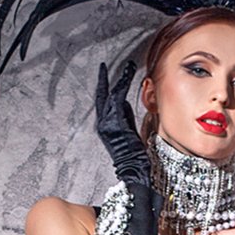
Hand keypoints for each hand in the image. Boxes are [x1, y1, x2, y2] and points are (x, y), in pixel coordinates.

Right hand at [95, 59, 150, 185]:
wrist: (132, 167)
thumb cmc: (133, 153)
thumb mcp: (128, 130)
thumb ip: (123, 115)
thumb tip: (122, 100)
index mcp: (105, 125)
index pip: (102, 102)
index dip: (102, 87)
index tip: (103, 75)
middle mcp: (102, 123)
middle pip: (100, 96)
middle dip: (102, 80)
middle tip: (102, 67)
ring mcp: (107, 124)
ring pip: (110, 96)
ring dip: (119, 81)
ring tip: (127, 69)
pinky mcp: (115, 124)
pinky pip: (117, 101)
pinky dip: (122, 89)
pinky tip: (127, 80)